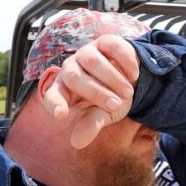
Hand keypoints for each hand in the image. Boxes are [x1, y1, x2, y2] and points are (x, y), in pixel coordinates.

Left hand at [43, 34, 139, 148]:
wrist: (130, 78)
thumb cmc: (111, 99)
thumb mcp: (102, 115)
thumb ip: (91, 125)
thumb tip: (76, 143)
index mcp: (64, 89)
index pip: (51, 96)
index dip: (55, 104)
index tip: (61, 115)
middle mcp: (70, 67)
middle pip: (74, 77)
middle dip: (96, 93)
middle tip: (117, 105)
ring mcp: (87, 52)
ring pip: (92, 61)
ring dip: (112, 79)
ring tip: (128, 93)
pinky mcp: (105, 42)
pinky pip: (112, 47)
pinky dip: (124, 61)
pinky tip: (134, 74)